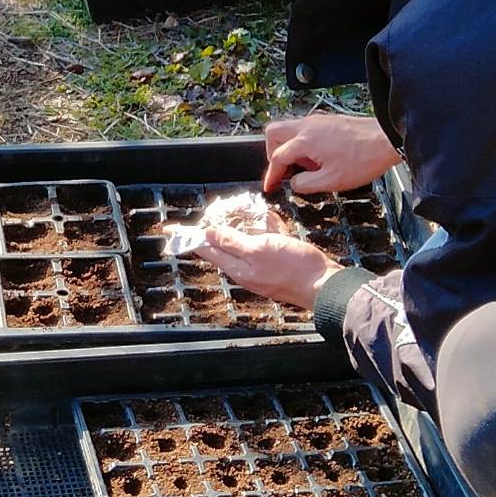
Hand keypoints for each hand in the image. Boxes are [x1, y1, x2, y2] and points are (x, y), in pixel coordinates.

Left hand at [194, 225, 341, 310]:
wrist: (324, 285)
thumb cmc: (293, 268)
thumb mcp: (258, 251)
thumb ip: (232, 242)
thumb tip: (208, 233)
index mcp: (238, 267)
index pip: (206, 249)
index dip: (189, 237)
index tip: (171, 231)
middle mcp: (247, 268)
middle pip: (224, 244)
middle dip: (217, 227)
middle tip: (210, 212)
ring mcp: (264, 265)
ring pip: (247, 241)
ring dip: (245, 225)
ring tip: (245, 211)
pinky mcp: (280, 262)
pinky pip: (267, 242)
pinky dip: (266, 229)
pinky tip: (269, 219)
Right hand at [262, 113, 399, 194]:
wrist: (386, 141)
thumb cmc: (363, 159)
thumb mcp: (330, 182)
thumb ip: (305, 184)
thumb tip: (294, 183)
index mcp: (305, 141)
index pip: (277, 157)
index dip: (271, 175)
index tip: (270, 186)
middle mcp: (308, 126)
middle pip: (274, 133)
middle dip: (273, 154)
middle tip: (283, 171)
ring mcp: (318, 121)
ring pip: (289, 129)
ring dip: (289, 148)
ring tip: (305, 167)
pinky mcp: (328, 121)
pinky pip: (305, 129)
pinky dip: (303, 143)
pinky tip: (318, 159)